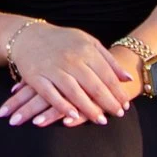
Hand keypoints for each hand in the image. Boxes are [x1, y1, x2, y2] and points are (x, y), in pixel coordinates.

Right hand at [0, 23, 132, 125]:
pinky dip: (63, 106)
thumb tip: (127, 78)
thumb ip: (108, 60)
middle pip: (94, 85)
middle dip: (108, 102)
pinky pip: (51, 95)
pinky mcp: (36, 77)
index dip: (117, 91)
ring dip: (89, 108)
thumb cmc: (63, 41)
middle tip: (119, 114)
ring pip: (75, 92)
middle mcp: (71, 59)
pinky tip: (74, 116)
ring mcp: (53, 68)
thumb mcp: (88, 43)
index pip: (106, 74)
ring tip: (101, 120)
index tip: (126, 104)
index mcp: (85, 50)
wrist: (29, 36)